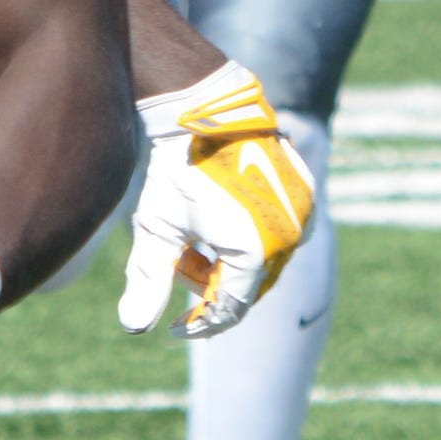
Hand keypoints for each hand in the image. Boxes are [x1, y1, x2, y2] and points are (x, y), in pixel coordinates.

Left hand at [118, 64, 315, 337]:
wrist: (206, 111)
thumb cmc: (177, 170)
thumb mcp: (157, 227)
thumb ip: (149, 279)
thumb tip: (133, 328)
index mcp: (255, 251)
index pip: (230, 308)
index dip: (201, 323)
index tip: (174, 327)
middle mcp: (289, 237)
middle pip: (249, 286)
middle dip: (210, 284)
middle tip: (177, 263)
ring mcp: (304, 215)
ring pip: (264, 262)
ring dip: (228, 263)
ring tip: (194, 238)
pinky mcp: (307, 195)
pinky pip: (280, 234)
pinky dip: (249, 240)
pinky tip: (217, 220)